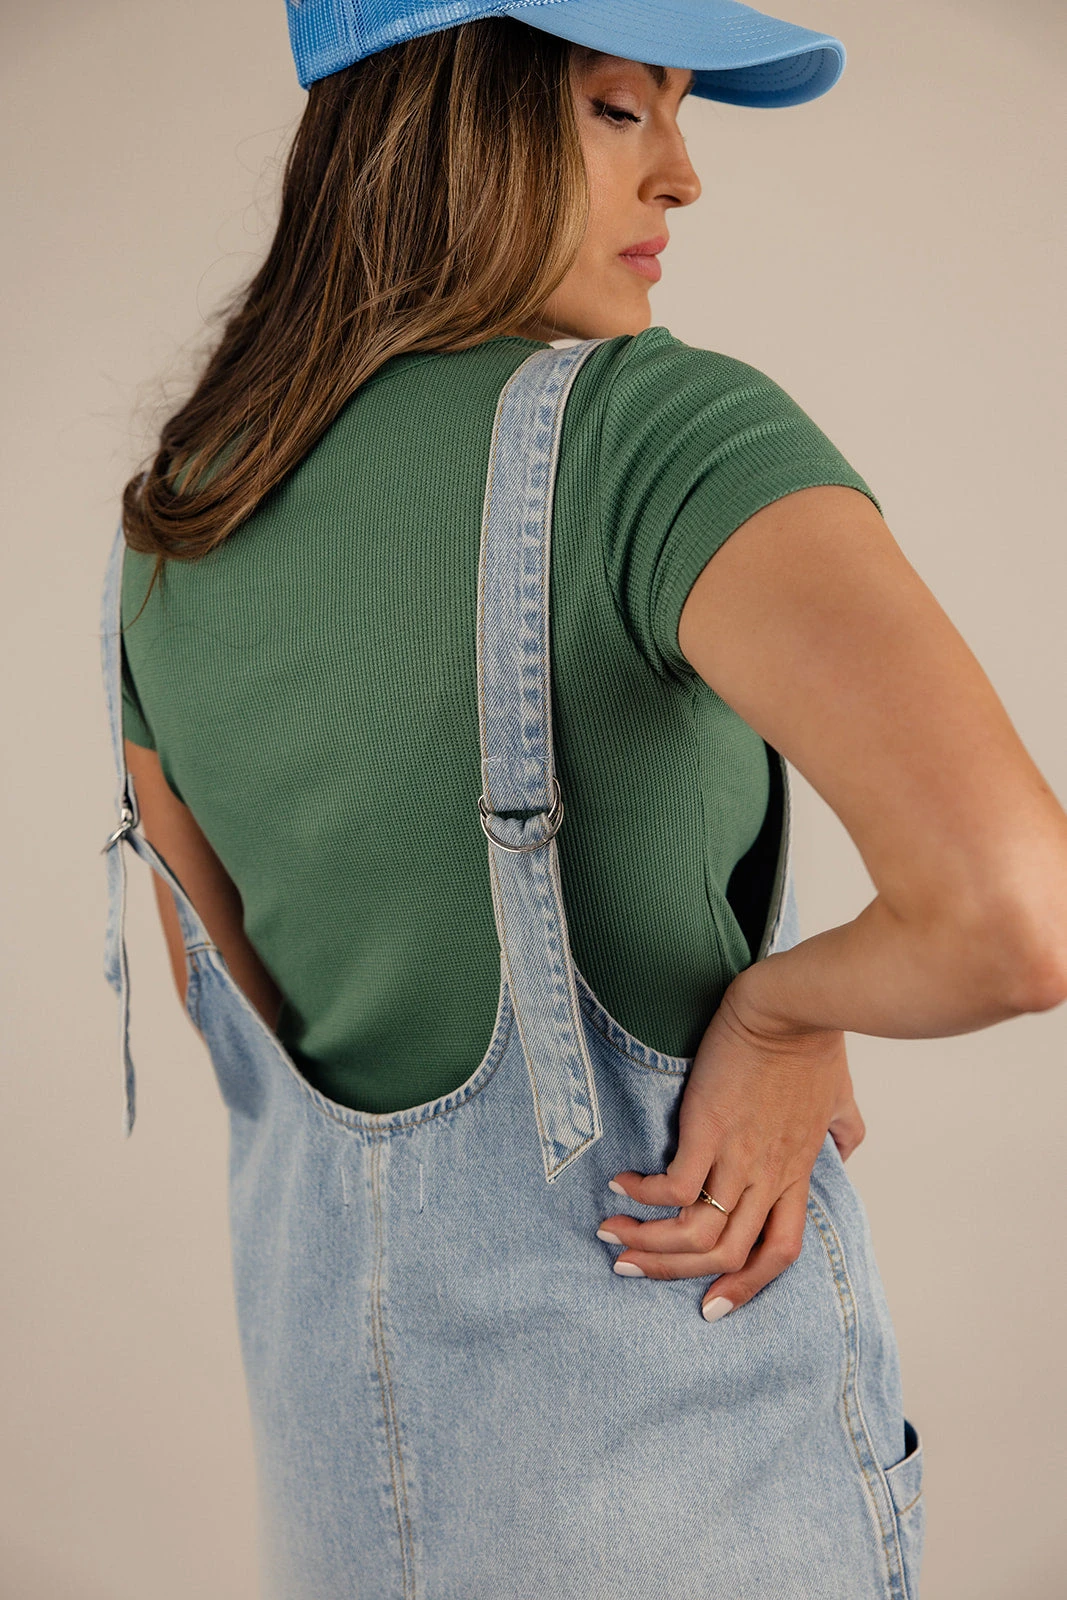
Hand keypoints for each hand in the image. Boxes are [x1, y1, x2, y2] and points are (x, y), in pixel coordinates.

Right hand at [598, 978, 865, 1319]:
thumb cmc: (814, 1046)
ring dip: (648, 1244)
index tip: (711, 1305)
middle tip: (630, 1269)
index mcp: (794, 1175)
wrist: (792, 1009)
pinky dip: (644, 1196)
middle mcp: (766, 1177)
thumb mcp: (840, 1099)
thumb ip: (844, 1131)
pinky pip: (674, 1185)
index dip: (746, 1287)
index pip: (777, 1254)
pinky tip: (622, 1186)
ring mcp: (737, 1155)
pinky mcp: (708, 1127)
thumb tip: (844, 1147)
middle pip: (724, 1255)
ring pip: (695, 1232)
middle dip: (672, 1274)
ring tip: (612, 1235)